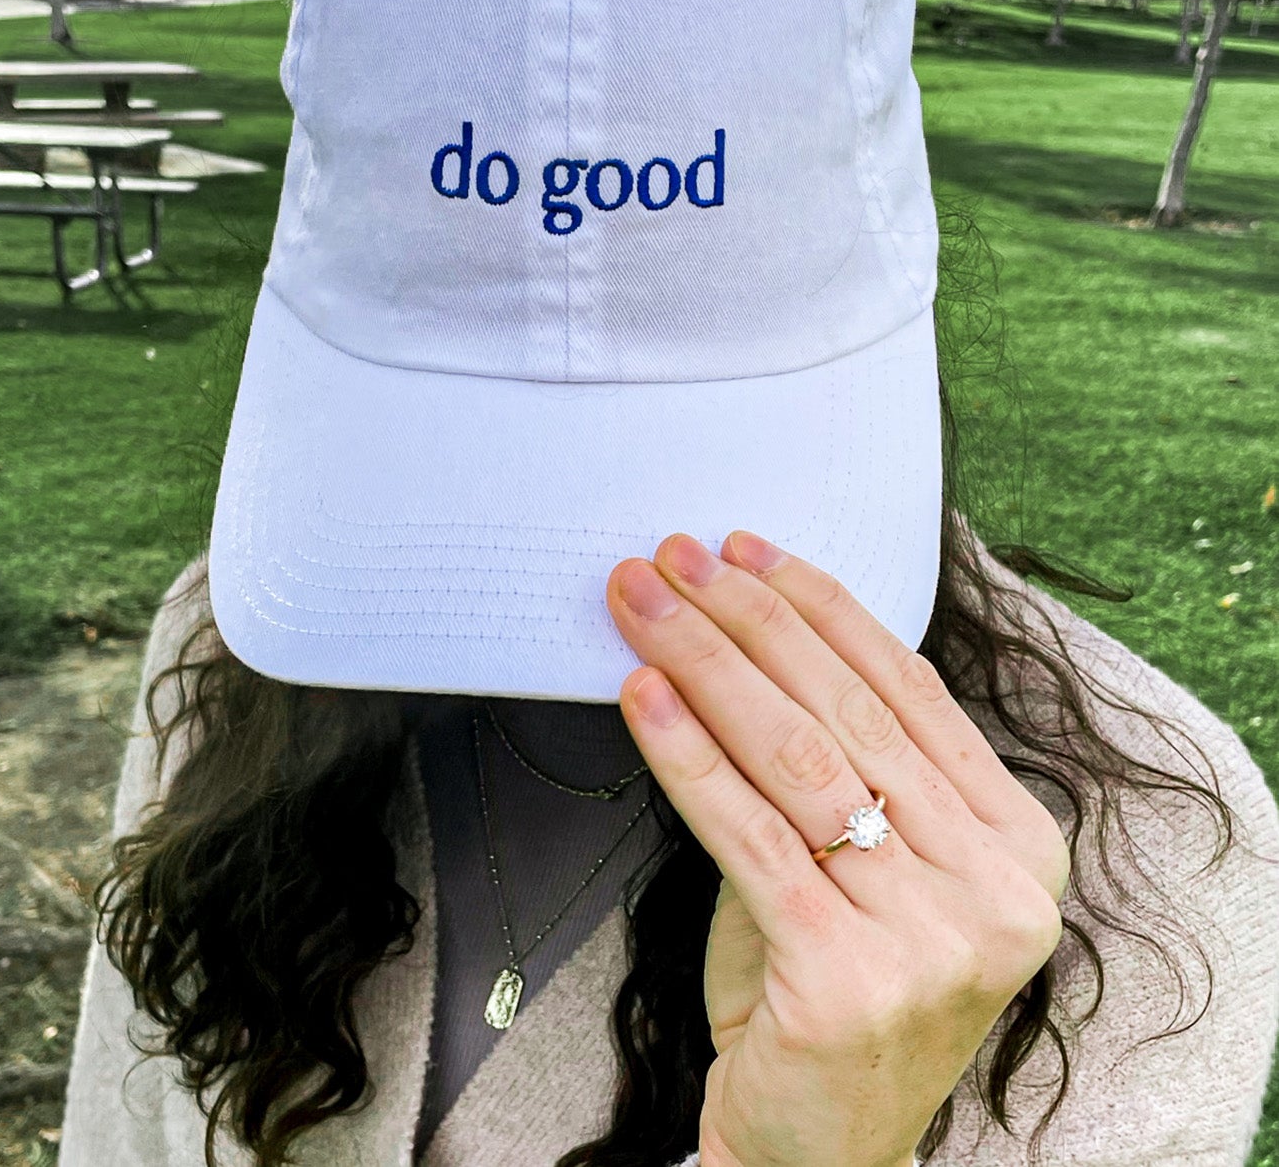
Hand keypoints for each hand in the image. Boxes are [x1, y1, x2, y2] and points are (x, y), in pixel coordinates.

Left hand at [607, 532, 1068, 1166]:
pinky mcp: (848, 979)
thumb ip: (841, 768)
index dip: (819, 608)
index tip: (749, 551)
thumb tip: (741, 634)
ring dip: (705, 664)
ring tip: (644, 605)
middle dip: (746, 620)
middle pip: (846, 712)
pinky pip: (750, 833)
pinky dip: (686, 752)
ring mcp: (932, 937)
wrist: (818, 1146)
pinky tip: (643, 695)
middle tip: (674, 560)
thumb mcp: (870, 868)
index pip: (907, 689)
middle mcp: (994, 886)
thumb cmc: (832, 989)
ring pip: (796, 759)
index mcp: (1017, 843)